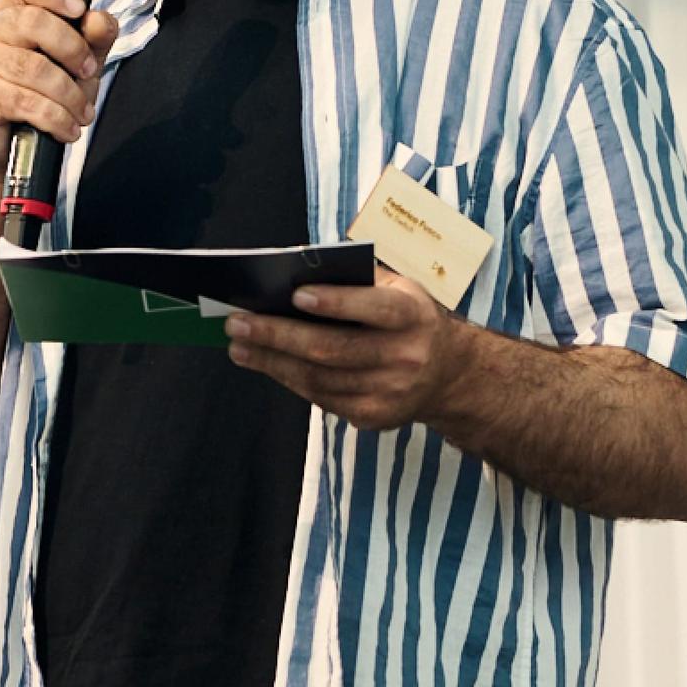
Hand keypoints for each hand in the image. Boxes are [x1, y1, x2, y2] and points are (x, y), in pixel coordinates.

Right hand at [0, 0, 119, 169]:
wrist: (14, 149)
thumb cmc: (41, 97)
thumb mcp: (78, 64)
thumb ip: (93, 38)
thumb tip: (100, 20)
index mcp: (8, 14)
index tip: (80, 10)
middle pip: (30, 22)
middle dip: (71, 48)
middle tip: (88, 72)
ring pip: (31, 68)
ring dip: (68, 93)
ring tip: (82, 112)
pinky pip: (24, 102)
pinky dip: (55, 117)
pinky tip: (66, 127)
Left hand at [223, 267, 470, 431]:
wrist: (450, 374)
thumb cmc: (407, 319)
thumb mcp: (398, 289)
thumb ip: (356, 279)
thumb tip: (294, 269)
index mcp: (412, 315)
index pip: (374, 308)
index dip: (336, 302)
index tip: (295, 295)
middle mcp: (406, 356)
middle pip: (333, 349)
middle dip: (278, 335)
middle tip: (237, 322)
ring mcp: (391, 392)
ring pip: (319, 378)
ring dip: (271, 361)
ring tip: (238, 345)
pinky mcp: (375, 416)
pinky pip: (322, 398)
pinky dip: (289, 379)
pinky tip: (265, 363)